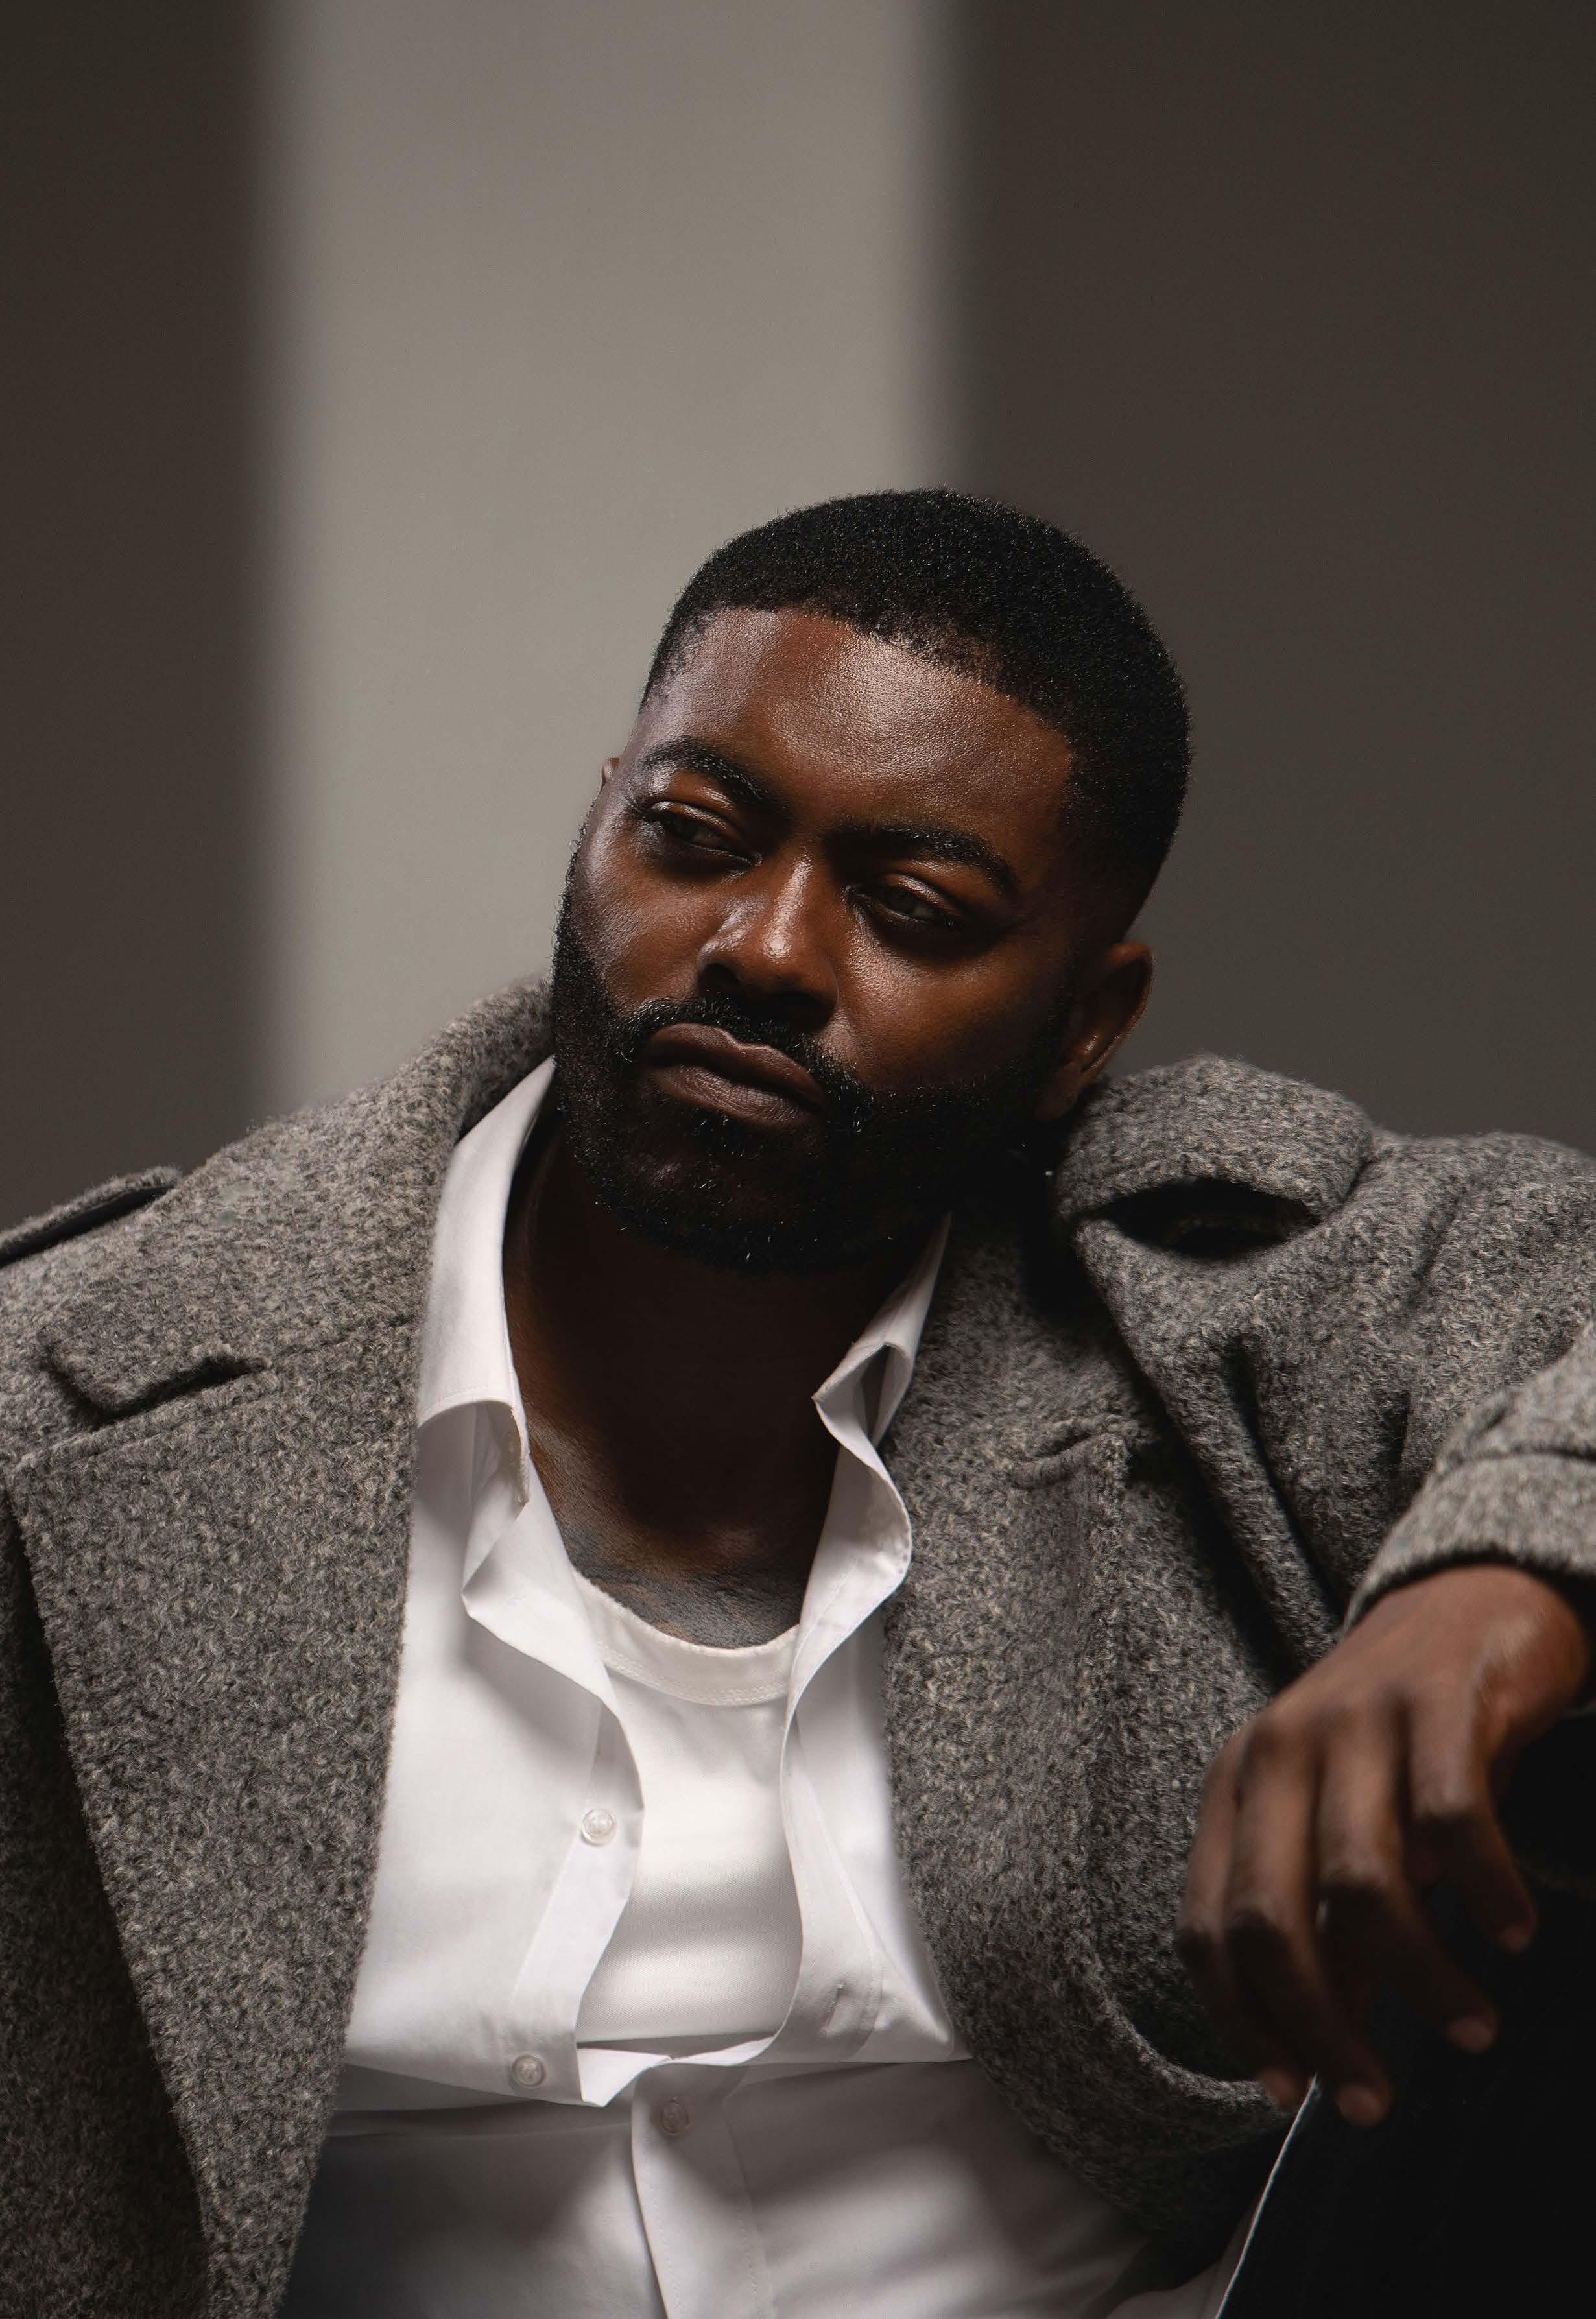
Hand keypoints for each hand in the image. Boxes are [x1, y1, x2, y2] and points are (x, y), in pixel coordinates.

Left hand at [1176, 1562, 1590, 2126]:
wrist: (1467, 1599)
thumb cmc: (1395, 1737)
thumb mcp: (1338, 1816)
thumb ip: (1321, 1917)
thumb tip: (1326, 2041)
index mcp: (1235, 1783)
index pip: (1205, 1926)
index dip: (1241, 2021)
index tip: (1291, 2093)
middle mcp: (1277, 1748)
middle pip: (1269, 1919)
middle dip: (1321, 2028)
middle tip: (1375, 2099)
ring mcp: (1354, 1719)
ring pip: (1363, 1885)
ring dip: (1420, 1979)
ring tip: (1471, 2026)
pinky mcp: (1437, 1701)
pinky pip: (1450, 1821)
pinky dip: (1484, 1891)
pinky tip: (1513, 1930)